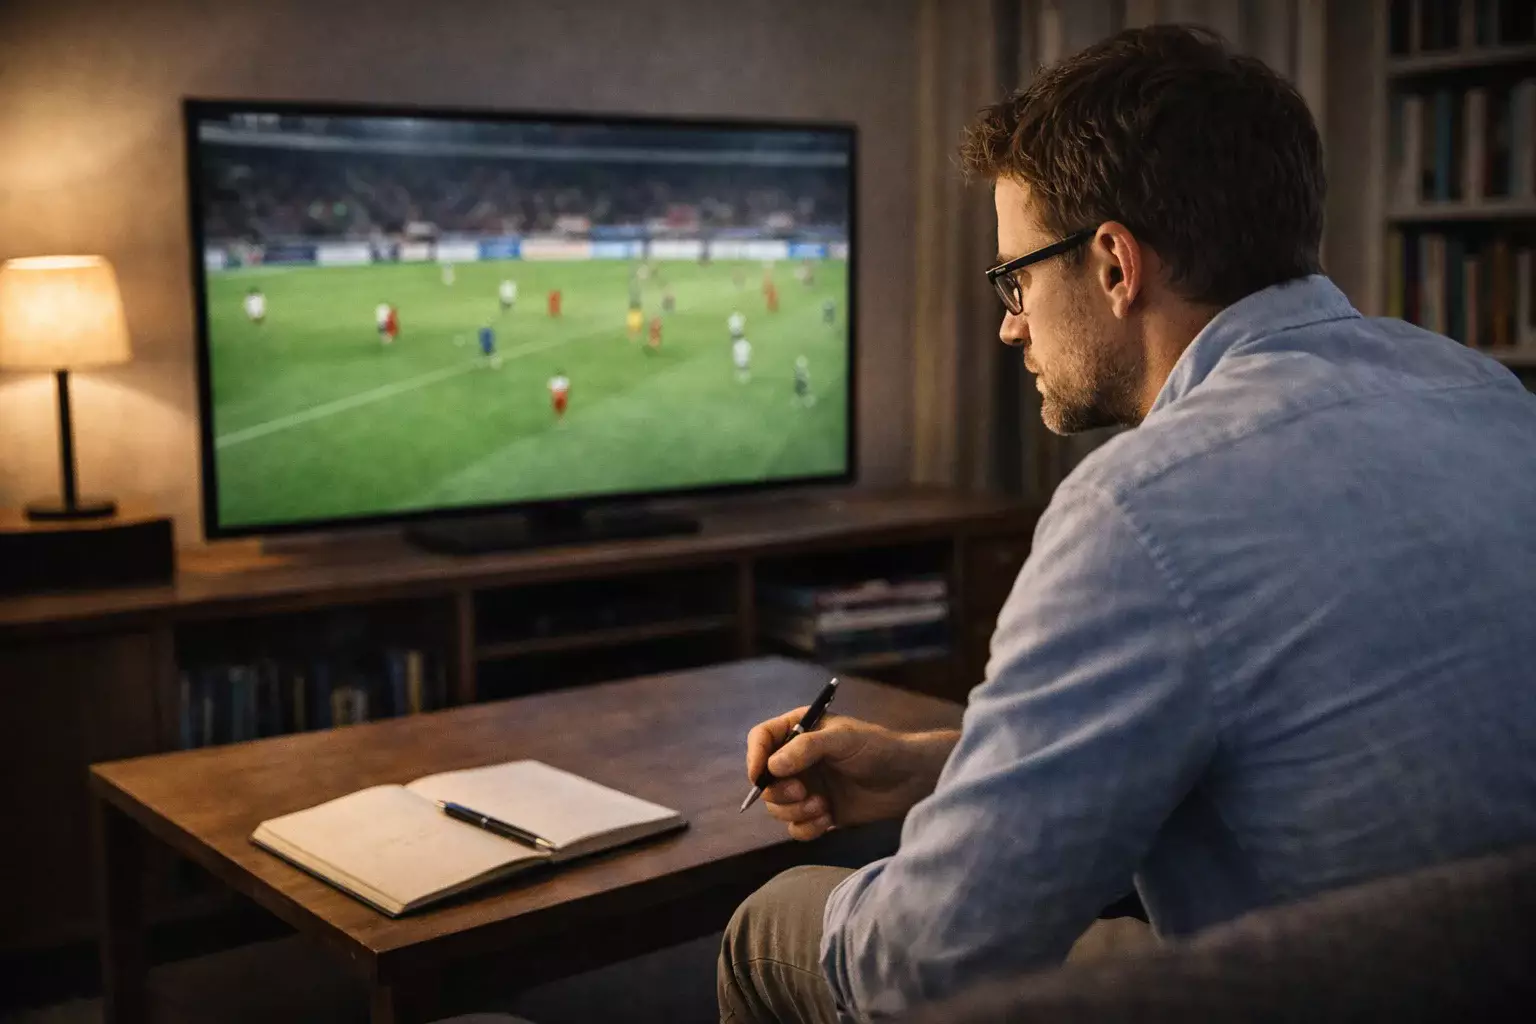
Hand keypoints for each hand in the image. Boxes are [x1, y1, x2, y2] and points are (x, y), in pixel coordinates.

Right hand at [746, 708, 958, 840]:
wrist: (908, 780)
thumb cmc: (878, 748)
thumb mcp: (843, 740)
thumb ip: (806, 748)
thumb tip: (772, 767)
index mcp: (800, 731)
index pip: (761, 739)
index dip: (754, 756)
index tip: (759, 775)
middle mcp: (797, 759)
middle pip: (764, 779)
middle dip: (779, 791)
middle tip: (803, 792)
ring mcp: (807, 787)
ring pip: (777, 806)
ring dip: (794, 811)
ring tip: (822, 807)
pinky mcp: (818, 812)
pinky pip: (795, 827)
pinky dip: (806, 827)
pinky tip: (828, 820)